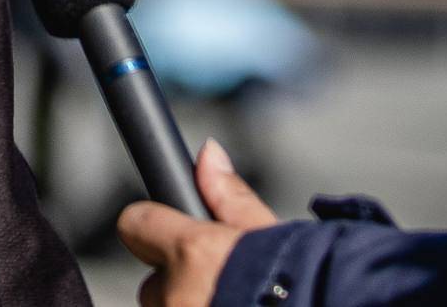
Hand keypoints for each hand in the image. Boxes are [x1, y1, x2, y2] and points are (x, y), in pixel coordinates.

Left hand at [118, 140, 279, 306]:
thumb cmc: (311, 286)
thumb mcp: (275, 236)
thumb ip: (232, 198)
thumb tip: (208, 154)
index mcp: (194, 256)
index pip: (136, 224)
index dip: (157, 225)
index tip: (175, 232)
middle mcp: (175, 298)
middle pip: (154, 283)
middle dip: (180, 282)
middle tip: (226, 286)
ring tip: (236, 306)